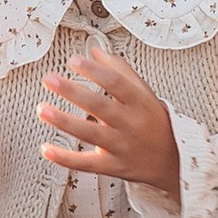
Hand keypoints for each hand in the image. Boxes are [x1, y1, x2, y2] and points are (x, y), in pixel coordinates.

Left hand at [39, 44, 180, 190]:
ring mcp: (122, 146)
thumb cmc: (154, 121)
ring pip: (90, 133)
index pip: (116, 82)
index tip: (73, 60)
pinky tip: (46, 148)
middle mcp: (131, 123)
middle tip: (50, 79)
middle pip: (100, 105)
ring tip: (42, 109)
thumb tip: (94, 50)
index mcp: (139, 102)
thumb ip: (119, 70)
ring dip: (64, 121)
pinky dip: (65, 158)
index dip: (94, 70)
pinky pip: (87, 164)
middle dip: (72, 91)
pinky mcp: (114, 167)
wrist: (175, 160)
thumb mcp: (143, 93)